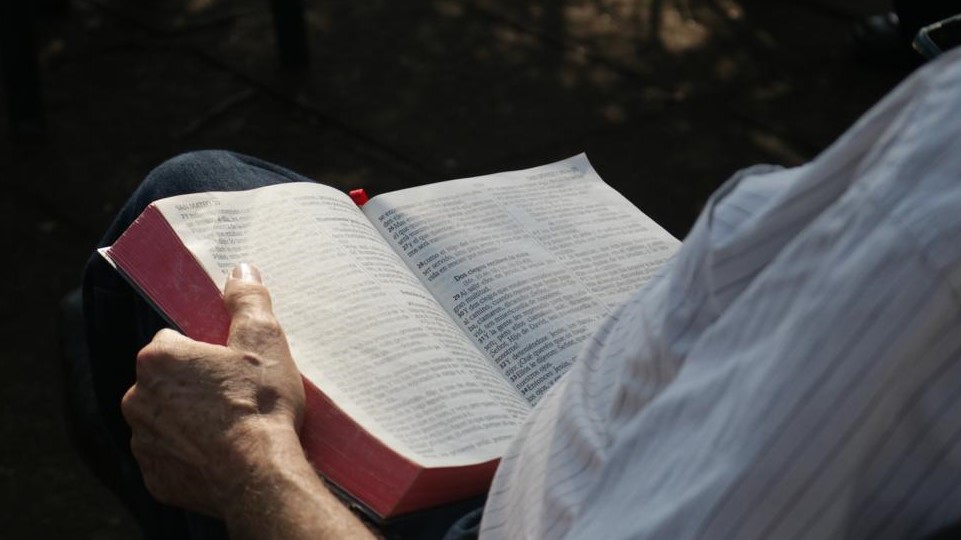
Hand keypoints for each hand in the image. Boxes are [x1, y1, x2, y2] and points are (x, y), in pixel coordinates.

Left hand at [122, 263, 305, 516]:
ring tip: (231, 427)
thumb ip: (248, 300)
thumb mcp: (264, 341)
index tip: (229, 365)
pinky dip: (190, 454)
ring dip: (190, 420)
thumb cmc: (260, 405)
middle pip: (166, 381)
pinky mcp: (155, 476)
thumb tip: (241, 270)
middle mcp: (137, 398)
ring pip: (166, 419)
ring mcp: (144, 441)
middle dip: (193, 386)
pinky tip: (221, 454)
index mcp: (157, 359)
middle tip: (235, 395)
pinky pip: (171, 457)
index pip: (172, 341)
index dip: (204, 351)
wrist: (261, 475)